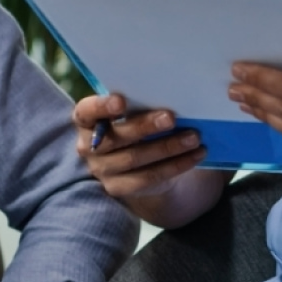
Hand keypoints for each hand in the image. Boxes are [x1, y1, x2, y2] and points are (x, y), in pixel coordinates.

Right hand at [71, 94, 205, 199]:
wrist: (135, 160)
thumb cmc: (134, 122)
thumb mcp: (131, 111)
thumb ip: (139, 104)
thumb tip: (170, 94)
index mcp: (86, 121)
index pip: (86, 112)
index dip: (101, 107)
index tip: (121, 101)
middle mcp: (88, 147)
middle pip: (115, 138)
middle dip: (145, 127)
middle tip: (171, 117)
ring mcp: (102, 170)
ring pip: (135, 159)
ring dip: (168, 147)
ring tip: (193, 137)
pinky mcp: (119, 188)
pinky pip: (149, 177)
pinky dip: (176, 165)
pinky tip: (196, 154)